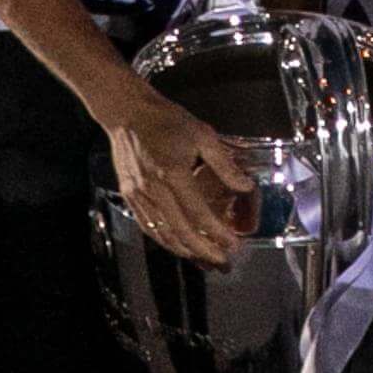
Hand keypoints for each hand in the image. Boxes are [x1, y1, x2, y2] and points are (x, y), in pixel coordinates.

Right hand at [107, 85, 255, 268]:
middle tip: (222, 259)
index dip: (217, 233)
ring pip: (162, 233)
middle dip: (203, 250)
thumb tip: (245, 185)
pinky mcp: (129, 195)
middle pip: (180, 231)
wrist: (127, 112)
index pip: (199, 214)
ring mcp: (138, 194)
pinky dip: (163, 239)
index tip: (233, 244)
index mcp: (173, 174)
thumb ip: (224, 164)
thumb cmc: (166, 120)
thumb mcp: (202, 135)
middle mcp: (154, 189)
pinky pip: (146, 225)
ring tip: (203, 258)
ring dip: (184, 250)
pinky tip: (176, 244)